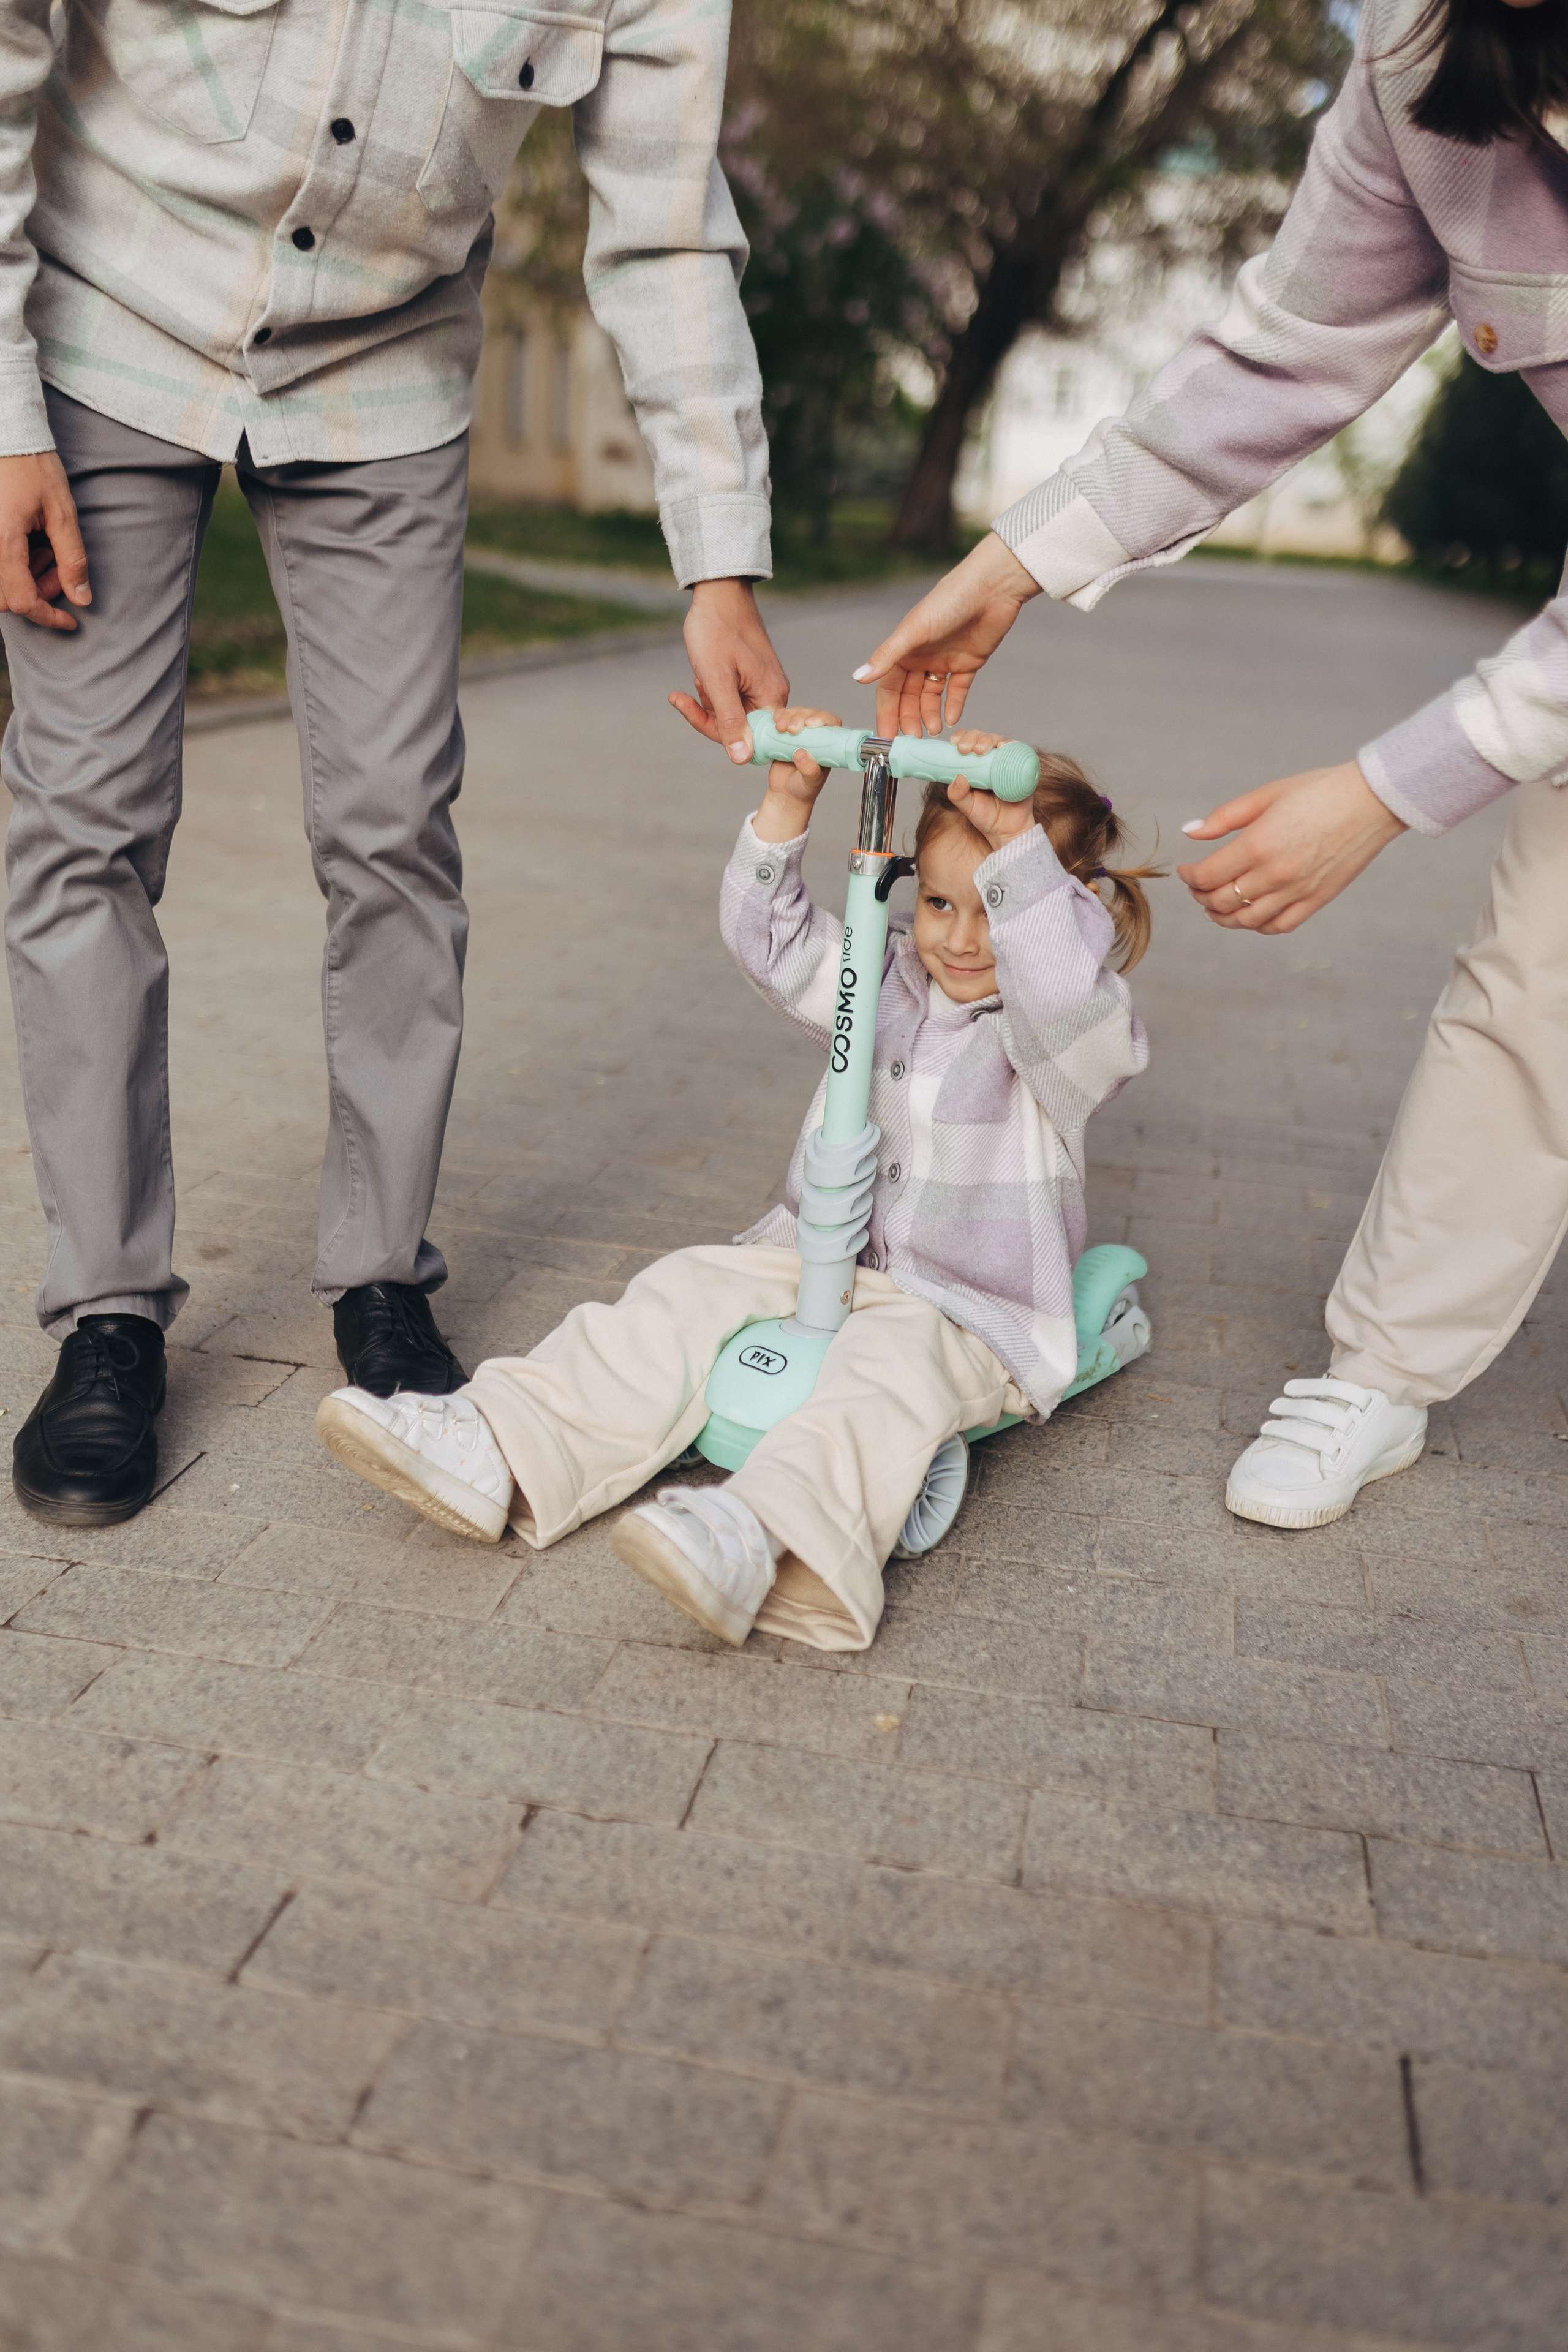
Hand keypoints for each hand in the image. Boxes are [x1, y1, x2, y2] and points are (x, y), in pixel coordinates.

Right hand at [0, 452, 90, 631]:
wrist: (9, 436)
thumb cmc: (34, 468)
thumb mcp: (62, 513)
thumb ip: (72, 559)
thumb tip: (81, 598)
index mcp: (3, 541)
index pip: (23, 601)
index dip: (48, 617)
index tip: (70, 620)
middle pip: (6, 599)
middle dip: (37, 596)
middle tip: (59, 573)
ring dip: (25, 583)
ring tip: (47, 554)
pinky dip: (13, 568)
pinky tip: (30, 547)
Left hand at [670, 578, 789, 761]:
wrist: (718, 592)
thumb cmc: (716, 631)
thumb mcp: (716, 680)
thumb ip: (729, 720)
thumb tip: (741, 759)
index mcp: (771, 696)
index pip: (753, 740)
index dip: (723, 737)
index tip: (694, 713)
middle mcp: (774, 693)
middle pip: (742, 727)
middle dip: (710, 716)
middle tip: (685, 696)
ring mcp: (764, 683)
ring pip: (734, 713)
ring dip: (709, 704)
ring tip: (694, 680)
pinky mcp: (753, 675)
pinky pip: (734, 698)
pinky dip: (713, 693)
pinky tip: (698, 678)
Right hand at [752, 705, 839, 842]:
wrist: (785, 793)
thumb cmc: (803, 789)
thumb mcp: (809, 783)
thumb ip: (809, 771)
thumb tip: (801, 753)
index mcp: (829, 744)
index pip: (831, 723)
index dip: (822, 718)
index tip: (809, 724)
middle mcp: (817, 735)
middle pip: (812, 714)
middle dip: (800, 716)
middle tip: (790, 730)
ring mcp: (801, 732)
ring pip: (798, 713)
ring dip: (788, 715)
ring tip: (779, 728)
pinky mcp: (786, 733)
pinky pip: (784, 718)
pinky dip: (779, 716)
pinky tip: (774, 720)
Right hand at [852, 532, 1039, 737]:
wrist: (991, 589)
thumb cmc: (949, 602)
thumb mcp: (914, 631)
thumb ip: (887, 656)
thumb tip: (858, 678)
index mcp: (904, 649)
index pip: (888, 688)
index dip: (886, 711)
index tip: (886, 735)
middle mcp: (921, 657)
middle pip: (908, 696)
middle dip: (908, 718)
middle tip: (912, 740)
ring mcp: (944, 661)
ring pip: (931, 696)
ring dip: (929, 715)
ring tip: (932, 732)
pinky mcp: (967, 663)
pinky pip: (957, 690)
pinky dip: (953, 705)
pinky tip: (950, 720)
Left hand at [944, 730, 1036, 855]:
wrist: (1007, 831)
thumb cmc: (986, 817)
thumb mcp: (967, 807)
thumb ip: (957, 794)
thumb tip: (957, 777)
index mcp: (975, 765)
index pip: (967, 743)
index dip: (961, 737)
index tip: (954, 743)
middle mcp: (991, 760)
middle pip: (983, 737)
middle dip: (973, 737)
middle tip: (966, 748)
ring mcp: (1007, 762)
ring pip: (999, 740)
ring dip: (989, 739)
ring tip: (980, 750)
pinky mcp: (1023, 766)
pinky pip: (1020, 751)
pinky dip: (1012, 745)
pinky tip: (1003, 746)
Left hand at [1177, 760, 1406, 934]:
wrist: (1371, 800)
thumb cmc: (1318, 790)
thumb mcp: (1266, 794)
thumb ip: (1224, 817)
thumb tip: (1189, 832)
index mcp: (1257, 844)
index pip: (1207, 876)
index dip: (1188, 877)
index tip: (1186, 869)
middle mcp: (1275, 874)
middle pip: (1221, 902)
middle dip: (1201, 896)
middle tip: (1198, 887)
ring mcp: (1297, 891)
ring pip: (1246, 921)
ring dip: (1223, 917)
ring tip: (1216, 907)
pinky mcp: (1317, 900)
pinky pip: (1279, 926)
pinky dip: (1257, 926)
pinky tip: (1249, 915)